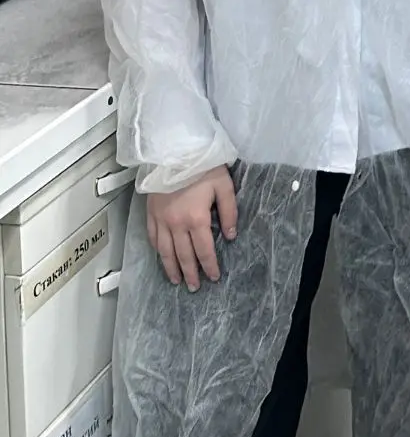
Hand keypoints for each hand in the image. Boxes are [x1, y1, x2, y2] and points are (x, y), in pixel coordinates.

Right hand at [146, 167, 237, 289]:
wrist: (175, 150)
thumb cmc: (203, 165)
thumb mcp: (224, 185)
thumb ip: (229, 212)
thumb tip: (231, 235)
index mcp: (196, 218)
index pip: (204, 250)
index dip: (210, 265)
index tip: (214, 277)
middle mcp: (176, 224)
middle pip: (183, 256)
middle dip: (190, 273)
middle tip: (195, 287)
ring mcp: (160, 219)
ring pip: (165, 251)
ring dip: (171, 268)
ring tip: (177, 281)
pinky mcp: (150, 212)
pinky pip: (152, 237)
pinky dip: (157, 251)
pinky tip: (161, 258)